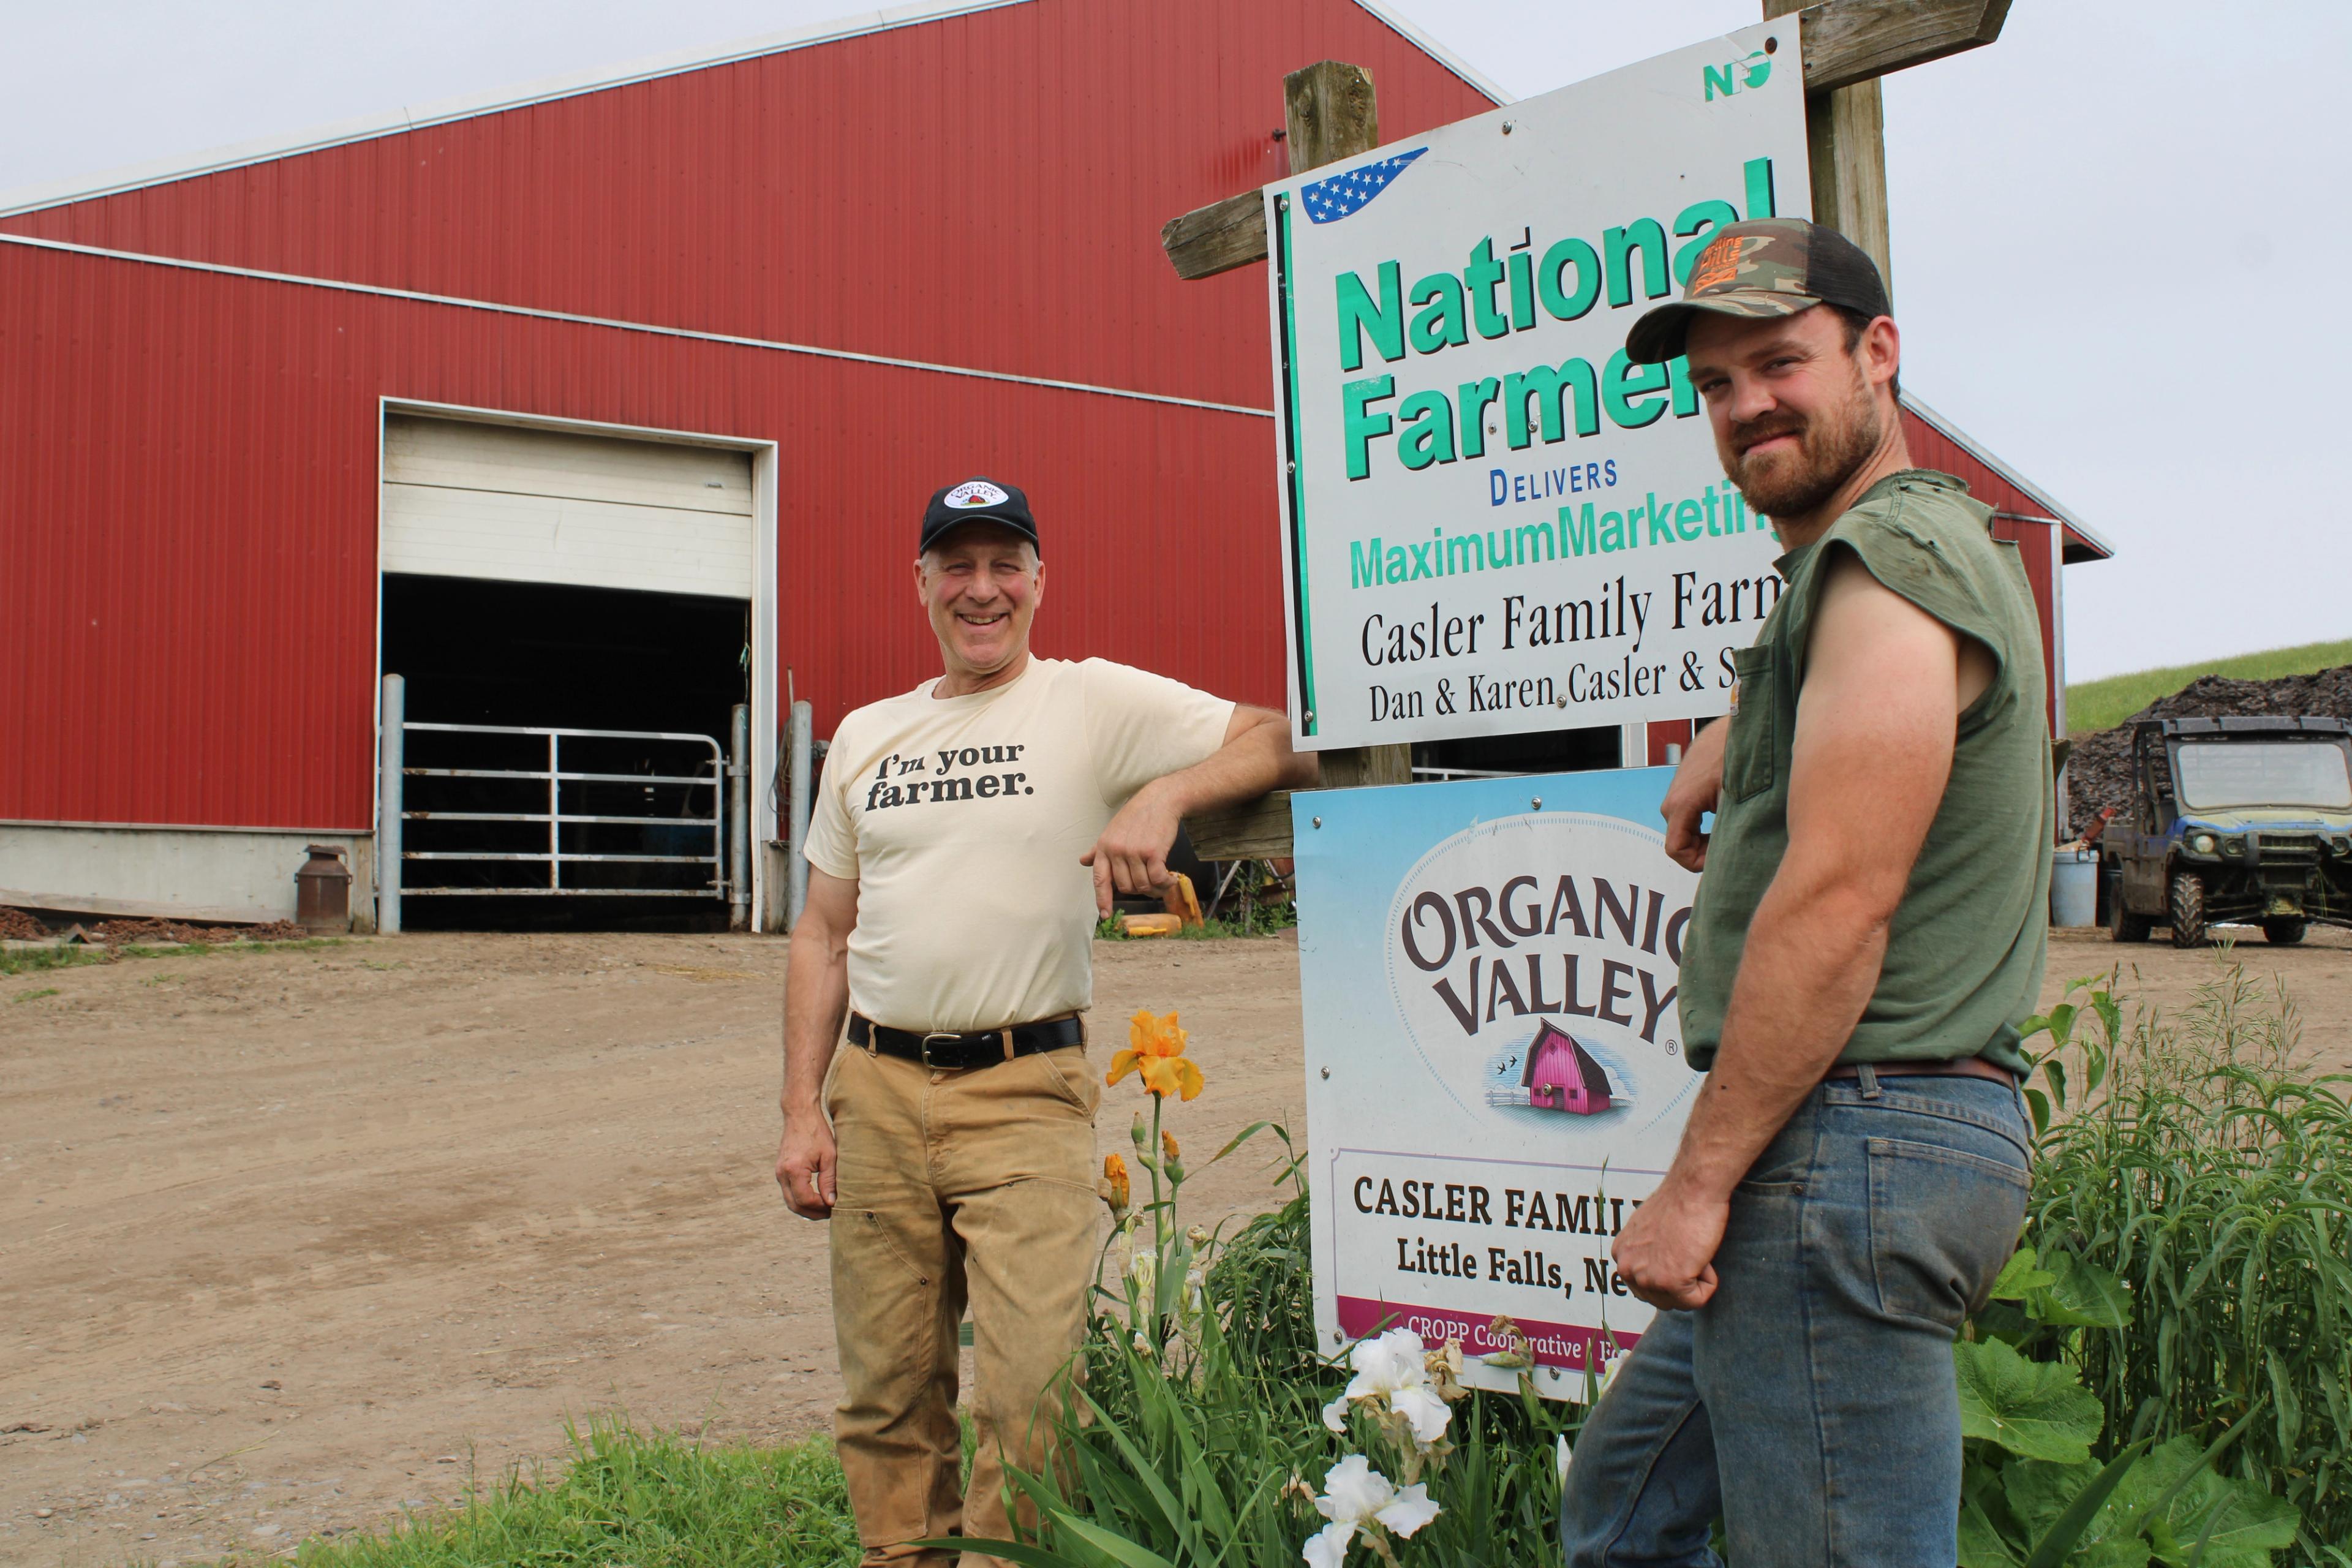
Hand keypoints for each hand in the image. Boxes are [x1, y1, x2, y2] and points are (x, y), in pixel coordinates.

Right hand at [775, 1111, 836, 1219]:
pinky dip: (800, 1199)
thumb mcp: (829, 1156)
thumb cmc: (816, 1132)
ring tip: (824, 1207)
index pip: (805, 1200)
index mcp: (794, 1170)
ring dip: (806, 1207)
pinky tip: (815, 1197)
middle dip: (812, 1213)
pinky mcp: (780, 1170)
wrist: (800, 1115)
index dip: (820, 1207)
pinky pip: (788, 1192)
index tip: (834, 1207)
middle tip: (830, 1214)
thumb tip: (831, 1202)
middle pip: (794, 1205)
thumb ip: (829, 1181)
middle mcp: (782, 1174)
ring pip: (790, 1201)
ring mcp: (778, 1173)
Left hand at [1081, 781, 1183, 917]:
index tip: (1105, 915)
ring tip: (1164, 880)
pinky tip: (1172, 878)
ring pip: (1143, 885)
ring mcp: (1134, 852)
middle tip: (1150, 883)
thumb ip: (1099, 849)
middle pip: (1126, 887)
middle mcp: (1116, 850)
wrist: (1160, 800)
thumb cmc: (1137, 816)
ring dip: (1156, 888)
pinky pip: (1158, 879)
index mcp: (1104, 847)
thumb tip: (1083, 860)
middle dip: (1139, 890)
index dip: (1102, 899)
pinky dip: (1166, 883)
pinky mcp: (1153, 852)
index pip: (1100, 879)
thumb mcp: (1112, 830)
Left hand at [1612, 1178, 1727, 1310]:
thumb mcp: (1648, 1230)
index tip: (1677, 1246)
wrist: (1693, 1188)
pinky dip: (1709, 1282)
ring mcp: (1646, 1277)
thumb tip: (1656, 1266)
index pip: (1647, 1288)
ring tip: (1692, 1249)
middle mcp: (1627, 1268)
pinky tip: (1701, 1256)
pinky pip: (1697, 1300)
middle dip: (1682, 1281)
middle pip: (1662, 1300)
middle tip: (1687, 1249)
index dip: (1672, 1271)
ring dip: (1695, 1280)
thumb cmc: (1679, 1203)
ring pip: (1681, 1302)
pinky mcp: (1669, 1282)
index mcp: (1621, 1255)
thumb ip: (1646, 1253)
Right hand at [1661, 721, 1726, 871]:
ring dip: (1705, 837)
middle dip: (1703, 851)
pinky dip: (1705, 824)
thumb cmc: (1739, 761)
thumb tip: (1725, 861)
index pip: (1675, 850)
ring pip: (1686, 829)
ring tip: (1731, 828)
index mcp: (1679, 805)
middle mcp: (1672, 800)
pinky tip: (1726, 816)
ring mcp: (1676, 793)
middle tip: (1731, 843)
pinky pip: (1689, 816)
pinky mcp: (1684, 787)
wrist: (1741, 728)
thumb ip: (1724, 836)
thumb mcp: (1735, 804)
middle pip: (1680, 842)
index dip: (1697, 862)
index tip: (1721, 857)